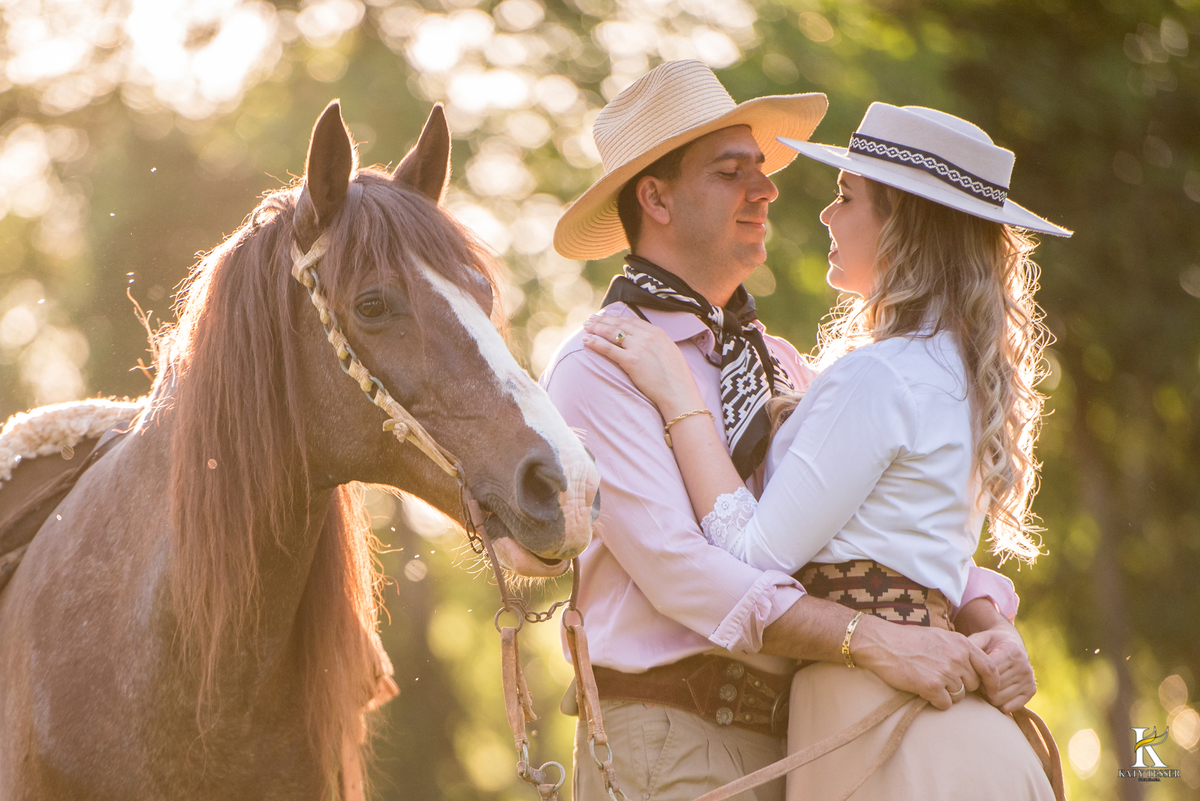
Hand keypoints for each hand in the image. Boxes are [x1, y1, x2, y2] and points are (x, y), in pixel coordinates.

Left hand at [582, 315, 702, 416]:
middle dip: (603, 320)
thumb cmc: (675, 378)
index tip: (606, 317)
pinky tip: (586, 341)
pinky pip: (609, 348)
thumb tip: (647, 342)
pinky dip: (596, 343)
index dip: (617, 319)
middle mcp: (647, 336)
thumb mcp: (669, 352)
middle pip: (620, 324)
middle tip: (591, 319)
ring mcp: (638, 347)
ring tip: (586, 327)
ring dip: (596, 328)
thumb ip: (656, 344)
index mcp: (657, 332)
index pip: (631, 321)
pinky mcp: (631, 360)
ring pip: (612, 333)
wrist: (678, 392)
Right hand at [851, 614, 995, 710]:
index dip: (993, 683)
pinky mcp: (931, 686)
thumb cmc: (907, 640)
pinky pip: (945, 704)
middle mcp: (957, 657)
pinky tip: (923, 691)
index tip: (992, 693)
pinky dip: (935, 701)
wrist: (881, 643)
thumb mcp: (939, 636)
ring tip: (929, 683)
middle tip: (942, 681)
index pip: (990, 667)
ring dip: (947, 695)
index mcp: (962, 643)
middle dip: (961, 687)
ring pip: (959, 696)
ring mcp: (945, 672)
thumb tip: (973, 668)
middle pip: (973, 685)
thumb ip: (959, 649)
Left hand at [967, 628, 1035, 712]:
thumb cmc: (990, 643)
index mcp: (1011, 650)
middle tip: (975, 680)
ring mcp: (1029, 679)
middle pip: (993, 686)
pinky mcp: (1031, 690)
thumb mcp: (980, 638)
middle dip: (980, 685)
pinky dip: (998, 704)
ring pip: (999, 698)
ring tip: (984, 685)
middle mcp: (1023, 665)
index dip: (976, 675)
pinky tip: (994, 693)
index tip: (970, 673)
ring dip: (988, 695)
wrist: (1011, 643)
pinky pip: (1010, 707)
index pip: (989, 671)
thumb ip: (970, 646)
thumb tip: (959, 659)